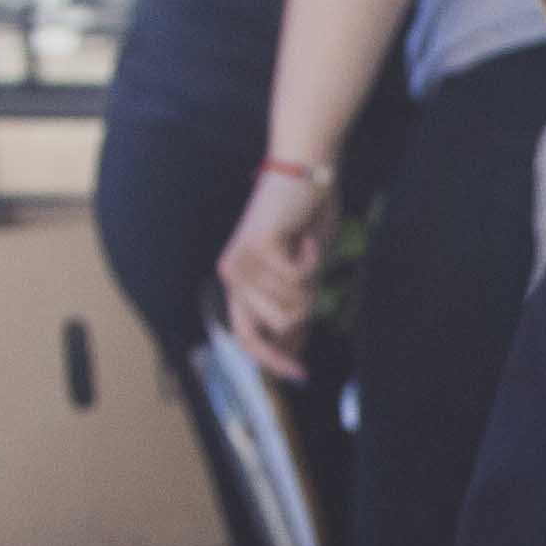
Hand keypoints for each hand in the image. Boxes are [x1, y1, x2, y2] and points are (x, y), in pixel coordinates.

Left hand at [216, 160, 334, 380]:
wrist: (306, 169)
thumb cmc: (306, 218)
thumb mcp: (303, 272)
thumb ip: (294, 307)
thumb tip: (294, 350)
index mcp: (238, 284)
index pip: (247, 337)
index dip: (273, 360)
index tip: (300, 376)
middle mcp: (232, 275)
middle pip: (282, 323)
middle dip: (308, 303)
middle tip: (310, 268)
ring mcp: (241, 262)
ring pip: (293, 303)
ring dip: (312, 278)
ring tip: (303, 247)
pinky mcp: (258, 248)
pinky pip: (299, 278)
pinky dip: (312, 258)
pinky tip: (302, 234)